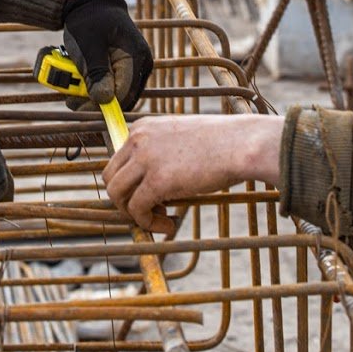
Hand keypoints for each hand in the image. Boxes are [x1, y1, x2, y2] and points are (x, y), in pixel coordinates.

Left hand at [61, 0, 153, 109]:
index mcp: (136, 57)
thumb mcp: (89, 47)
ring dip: (92, 94)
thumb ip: (97, 73)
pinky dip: (95, 85)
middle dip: (95, 101)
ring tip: (71, 87)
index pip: (123, 94)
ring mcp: (135, 67)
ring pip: (116, 93)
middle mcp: (141, 65)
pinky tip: (80, 80)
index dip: (101, 105)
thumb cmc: (89, 22)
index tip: (76, 104)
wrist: (89, 4)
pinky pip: (112, 85)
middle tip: (71, 99)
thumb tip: (104, 100)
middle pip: (121, 97)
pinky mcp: (126, 68)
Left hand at [103, 115, 283, 232]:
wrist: (241, 144)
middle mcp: (138, 139)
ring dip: (134, 213)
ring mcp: (145, 158)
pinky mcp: (157, 180)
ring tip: (160, 219)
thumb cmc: (221, 143)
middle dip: (125, 200)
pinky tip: (169, 224)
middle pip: (111, 177)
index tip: (149, 196)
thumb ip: (160, 153)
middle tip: (151, 211)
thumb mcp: (180, 138)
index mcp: (143, 127)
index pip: (118, 160)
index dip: (130, 183)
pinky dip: (148, 222)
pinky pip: (137, 209)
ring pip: (117, 194)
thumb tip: (149, 186)